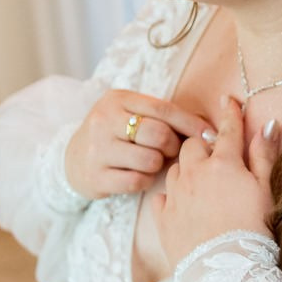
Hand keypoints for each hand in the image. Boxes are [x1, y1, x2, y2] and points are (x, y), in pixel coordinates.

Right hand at [64, 89, 212, 198]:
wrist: (72, 160)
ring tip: (150, 162)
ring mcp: (97, 149)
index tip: (209, 135)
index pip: (164, 109)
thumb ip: (162, 117)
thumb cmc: (115, 135)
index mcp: (118, 99)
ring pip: (149, 160)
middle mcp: (104, 120)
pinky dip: (144, 180)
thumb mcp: (130, 114)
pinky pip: (136, 181)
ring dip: (157, 165)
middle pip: (158, 134)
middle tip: (170, 151)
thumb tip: (207, 131)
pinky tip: (138, 174)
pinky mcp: (96, 176)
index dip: (191, 123)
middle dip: (172, 146)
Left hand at [156, 94, 281, 265]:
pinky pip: (162, 198)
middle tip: (216, 155)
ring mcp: (176, 196)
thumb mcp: (265, 189)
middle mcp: (194, 174)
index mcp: (223, 163)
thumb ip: (264, 155)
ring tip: (200, 182)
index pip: (227, 130)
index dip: (230, 113)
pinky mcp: (163, 220)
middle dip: (203, 145)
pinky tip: (182, 204)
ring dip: (186, 170)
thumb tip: (269, 124)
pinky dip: (171, 197)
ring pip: (174, 170)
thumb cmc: (254, 230)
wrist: (226, 272)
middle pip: (192, 146)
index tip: (228, 100)